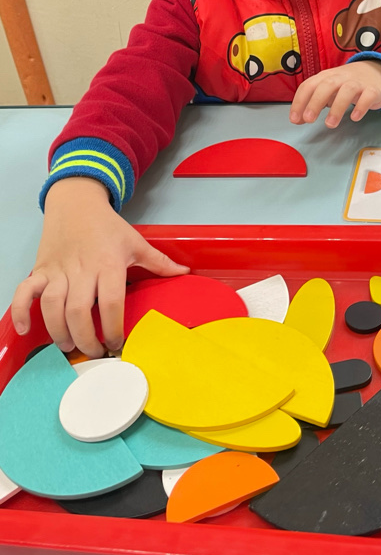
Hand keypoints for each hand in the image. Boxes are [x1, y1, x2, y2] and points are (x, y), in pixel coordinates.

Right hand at [10, 177, 189, 357]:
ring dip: (59, 331)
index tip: (117, 343)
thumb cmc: (107, 225)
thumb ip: (159, 261)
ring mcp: (58, 270)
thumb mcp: (136, 241)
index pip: (112, 302)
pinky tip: (26, 329)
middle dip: (86, 338)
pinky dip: (21, 311)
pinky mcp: (40, 269)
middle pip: (80, 311)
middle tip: (94, 351)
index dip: (114, 328)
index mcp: (108, 264)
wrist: (76, 202)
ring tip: (69, 345)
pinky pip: (25, 292)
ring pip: (53, 306)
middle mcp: (82, 269)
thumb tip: (184, 272)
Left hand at [290, 60, 380, 128]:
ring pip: (347, 91)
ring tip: (330, 124)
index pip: (309, 85)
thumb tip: (298, 119)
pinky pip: (368, 96)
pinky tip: (355, 117)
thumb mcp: (328, 89)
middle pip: (327, 85)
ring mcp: (358, 83)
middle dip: (315, 102)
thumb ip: (313, 102)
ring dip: (337, 108)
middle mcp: (341, 77)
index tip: (295, 119)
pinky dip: (361, 106)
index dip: (300, 101)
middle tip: (309, 120)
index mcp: (326, 77)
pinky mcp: (373, 90)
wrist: (376, 72)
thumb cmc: (347, 84)